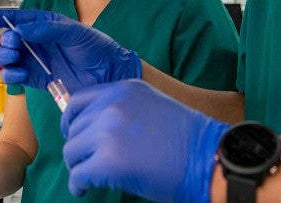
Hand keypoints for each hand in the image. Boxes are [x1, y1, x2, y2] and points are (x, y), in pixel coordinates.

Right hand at [0, 9, 140, 92]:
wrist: (109, 75)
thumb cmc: (99, 49)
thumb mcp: (75, 33)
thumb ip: (48, 29)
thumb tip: (23, 28)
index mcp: (47, 25)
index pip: (18, 18)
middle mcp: (39, 42)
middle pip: (10, 39)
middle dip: (6, 40)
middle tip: (14, 43)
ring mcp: (37, 60)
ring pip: (9, 58)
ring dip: (4, 57)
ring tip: (13, 57)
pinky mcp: (38, 79)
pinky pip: (16, 76)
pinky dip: (11, 74)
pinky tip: (18, 73)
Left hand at [60, 79, 228, 202]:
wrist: (208, 158)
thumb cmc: (188, 140)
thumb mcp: (152, 106)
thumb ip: (123, 110)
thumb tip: (96, 129)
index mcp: (123, 89)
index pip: (79, 101)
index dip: (72, 121)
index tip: (74, 134)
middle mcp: (111, 106)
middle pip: (75, 129)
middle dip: (79, 148)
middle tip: (87, 162)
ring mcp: (107, 133)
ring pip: (72, 152)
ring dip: (78, 166)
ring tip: (87, 177)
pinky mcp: (107, 162)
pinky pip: (78, 175)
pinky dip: (78, 185)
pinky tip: (85, 189)